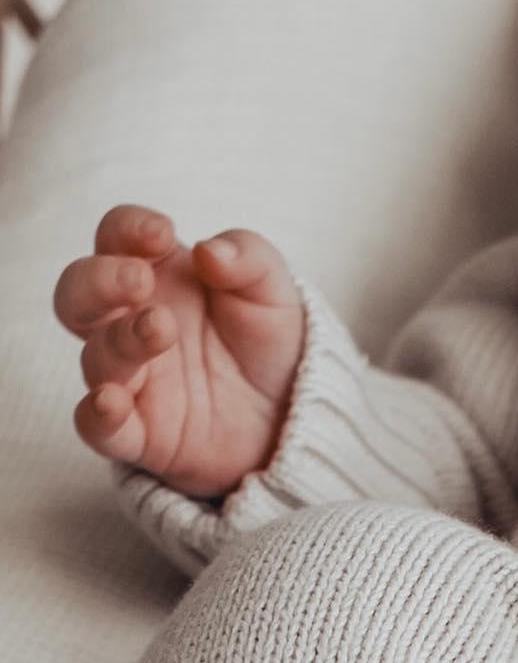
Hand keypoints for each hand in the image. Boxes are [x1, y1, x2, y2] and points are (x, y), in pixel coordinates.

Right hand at [53, 205, 305, 499]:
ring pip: (94, 356)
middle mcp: (129, 322)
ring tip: (161, 329)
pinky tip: (111, 402)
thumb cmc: (270, 343)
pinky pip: (96, 426)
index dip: (128, 229)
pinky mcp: (139, 433)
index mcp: (156, 274)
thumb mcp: (273, 291)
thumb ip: (248, 259)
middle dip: (100, 281)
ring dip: (119, 340)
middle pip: (78, 293)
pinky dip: (97, 415)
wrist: (294, 418)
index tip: (162, 235)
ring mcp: (130, 378)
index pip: (115, 236)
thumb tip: (209, 251)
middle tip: (141, 281)